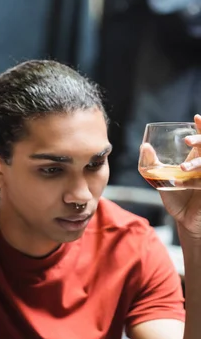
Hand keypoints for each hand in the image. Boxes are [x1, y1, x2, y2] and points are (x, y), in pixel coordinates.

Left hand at [156, 114, 200, 238]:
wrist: (185, 221)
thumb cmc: (176, 198)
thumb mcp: (161, 179)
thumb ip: (152, 163)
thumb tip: (144, 146)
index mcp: (196, 159)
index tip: (197, 117)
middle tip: (189, 140)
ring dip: (197, 163)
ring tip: (182, 168)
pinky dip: (193, 180)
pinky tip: (181, 182)